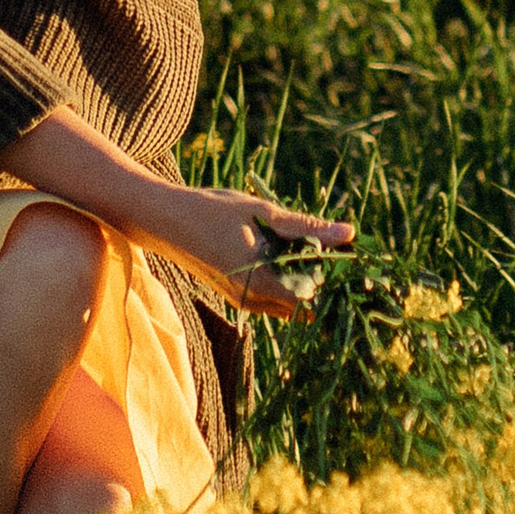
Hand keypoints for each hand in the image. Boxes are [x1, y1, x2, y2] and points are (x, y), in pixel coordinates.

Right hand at [150, 188, 353, 322]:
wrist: (164, 220)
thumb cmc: (212, 210)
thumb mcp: (263, 212)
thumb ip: (306, 227)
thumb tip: (349, 233)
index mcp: (261, 280)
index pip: (314, 295)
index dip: (335, 278)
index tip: (350, 257)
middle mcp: (254, 300)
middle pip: (305, 303)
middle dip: (323, 279)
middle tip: (336, 249)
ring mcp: (245, 302)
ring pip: (291, 302)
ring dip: (305, 279)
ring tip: (312, 247)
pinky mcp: (239, 297)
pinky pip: (275, 297)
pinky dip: (287, 279)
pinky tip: (287, 253)